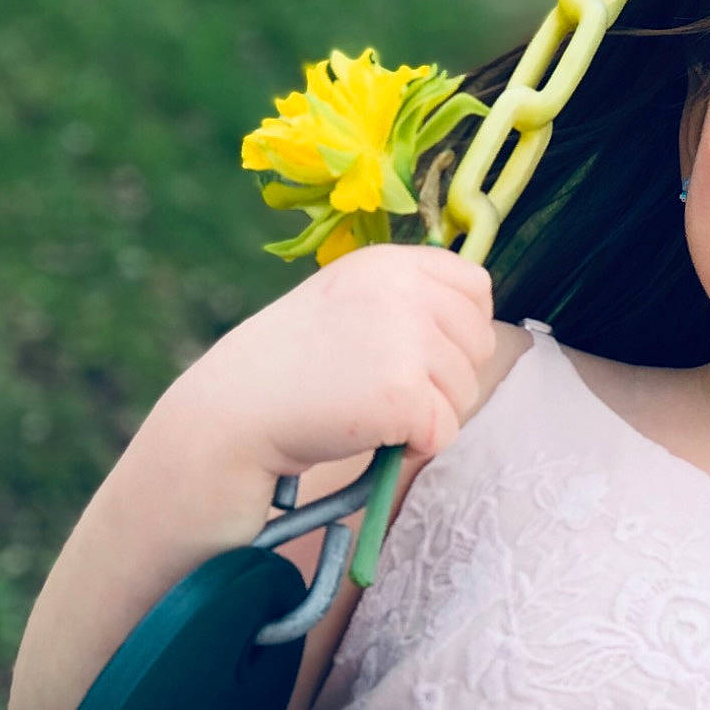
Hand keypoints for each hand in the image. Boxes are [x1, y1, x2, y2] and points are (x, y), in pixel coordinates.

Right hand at [168, 244, 496, 476]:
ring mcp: (404, 338)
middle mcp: (401, 288)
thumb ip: (407, 300)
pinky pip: (444, 433)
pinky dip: (413, 448)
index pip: (475, 287)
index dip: (458, 331)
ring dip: (427, 416)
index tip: (414, 353)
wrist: (231, 415)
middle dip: (444, 380)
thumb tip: (479, 324)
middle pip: (479, 345)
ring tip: (366, 410)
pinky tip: (368, 434)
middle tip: (380, 390)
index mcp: (388, 262)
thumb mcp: (348, 304)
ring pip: (466, 393)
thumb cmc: (289, 370)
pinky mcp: (403, 392)